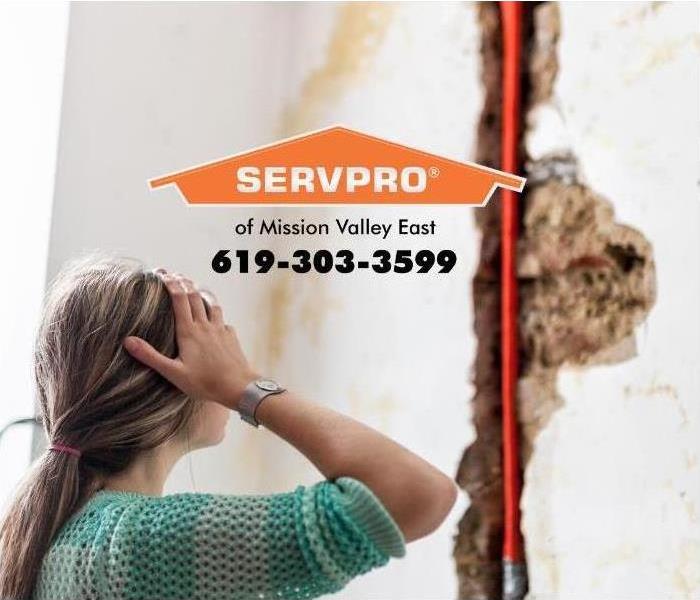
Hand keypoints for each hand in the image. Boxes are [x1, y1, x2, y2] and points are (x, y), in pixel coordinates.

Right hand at [122, 270, 257, 409]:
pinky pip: (222, 320)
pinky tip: (214, 319)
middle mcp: (205, 326)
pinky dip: (215, 314)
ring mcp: (220, 329)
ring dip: (201, 293)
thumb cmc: (205, 383)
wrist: (238, 386)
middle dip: (183, 282)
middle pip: (194, 296)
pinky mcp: (231, 336)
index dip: (170, 283)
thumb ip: (150, 356)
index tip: (162, 274)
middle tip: (174, 274)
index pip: (179, 299)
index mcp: (189, 331)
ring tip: (194, 289)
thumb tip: (128, 341)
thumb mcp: (173, 373)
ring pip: (211, 304)